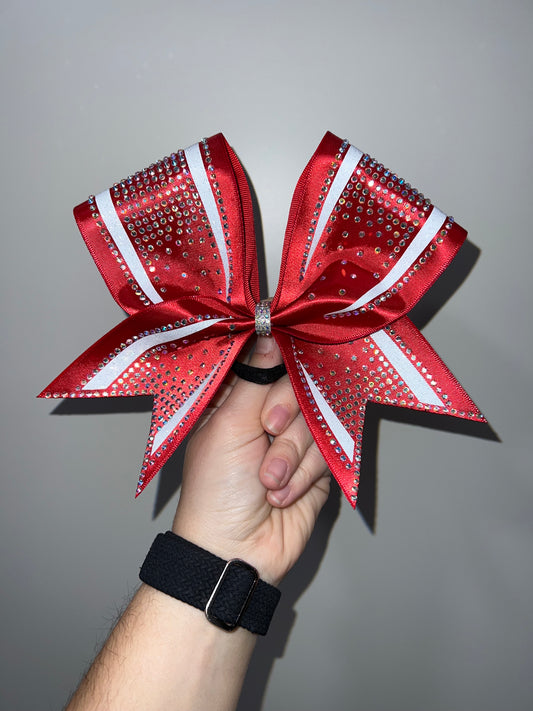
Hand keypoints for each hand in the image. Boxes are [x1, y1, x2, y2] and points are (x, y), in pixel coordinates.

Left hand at [172, 336, 329, 584]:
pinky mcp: (316, 465)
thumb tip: (270, 336)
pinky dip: (307, 474)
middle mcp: (264, 415)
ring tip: (269, 483)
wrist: (237, 553)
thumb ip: (255, 380)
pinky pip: (328, 449)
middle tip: (269, 432)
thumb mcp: (228, 427)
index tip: (283, 365)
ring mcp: (292, 440)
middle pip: (298, 385)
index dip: (277, 363)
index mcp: (234, 400)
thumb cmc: (217, 491)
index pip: (265, 362)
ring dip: (293, 455)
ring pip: (317, 418)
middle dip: (286, 414)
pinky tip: (283, 495)